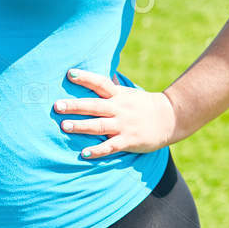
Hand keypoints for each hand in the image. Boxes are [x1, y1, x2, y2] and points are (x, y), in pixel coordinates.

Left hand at [53, 68, 177, 158]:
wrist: (171, 118)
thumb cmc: (145, 106)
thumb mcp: (129, 93)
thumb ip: (114, 86)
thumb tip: (105, 74)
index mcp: (118, 95)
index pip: (100, 83)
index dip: (85, 78)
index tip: (69, 74)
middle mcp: (119, 109)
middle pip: (94, 105)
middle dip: (75, 105)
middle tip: (56, 105)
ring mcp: (123, 125)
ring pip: (99, 125)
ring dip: (81, 126)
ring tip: (64, 126)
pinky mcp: (128, 140)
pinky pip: (110, 146)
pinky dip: (97, 150)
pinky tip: (83, 153)